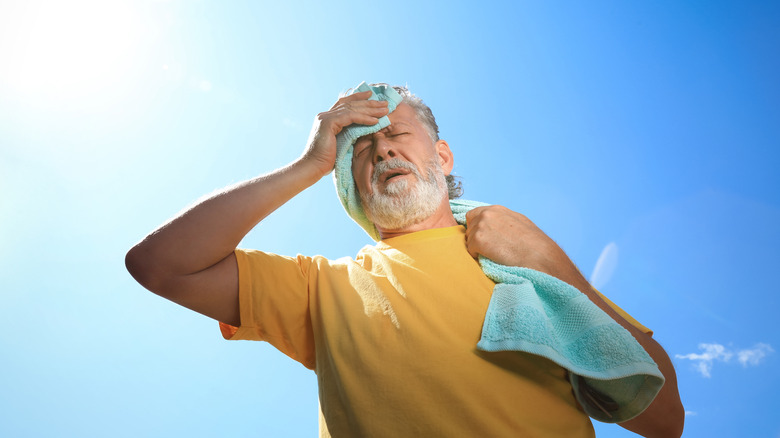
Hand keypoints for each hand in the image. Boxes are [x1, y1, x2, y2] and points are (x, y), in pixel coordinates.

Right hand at [300, 90, 388, 176]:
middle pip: (350, 104)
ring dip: (370, 110)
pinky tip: (375, 121)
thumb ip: (349, 132)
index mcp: (327, 118)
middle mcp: (325, 115)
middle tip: (385, 103)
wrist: (313, 167)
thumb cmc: (326, 160)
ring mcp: (325, 117)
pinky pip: (350, 117)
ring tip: (384, 111)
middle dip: (369, 103)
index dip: (358, 97)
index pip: (344, 103)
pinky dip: (364, 118)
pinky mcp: (328, 123)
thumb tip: (365, 128)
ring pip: (351, 109)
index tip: (371, 95)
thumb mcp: (341, 142)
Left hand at [465, 205, 586, 286]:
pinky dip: (478, 257)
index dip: (478, 228)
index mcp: (497, 209)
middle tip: (490, 249)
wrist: (539, 255)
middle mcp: (487, 213)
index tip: (486, 238)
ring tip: (495, 254)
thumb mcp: (519, 224)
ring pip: (468, 239)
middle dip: (475, 237)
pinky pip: (470, 250)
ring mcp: (481, 225)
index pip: (474, 215)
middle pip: (469, 226)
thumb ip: (503, 222)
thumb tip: (495, 228)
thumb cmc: (534, 244)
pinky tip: (492, 258)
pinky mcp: (478, 239)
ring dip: (477, 248)